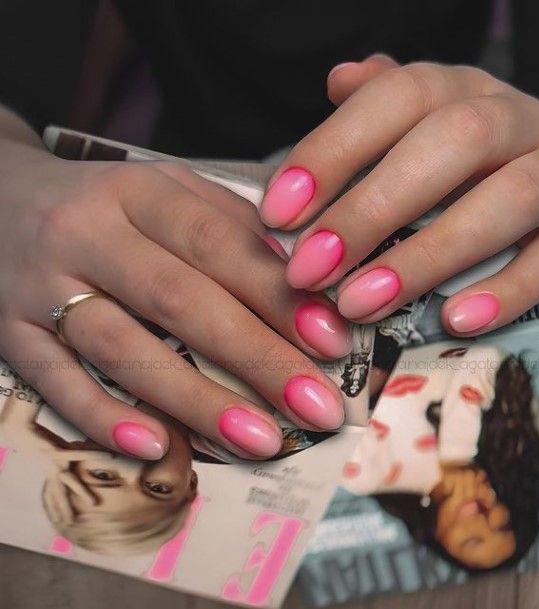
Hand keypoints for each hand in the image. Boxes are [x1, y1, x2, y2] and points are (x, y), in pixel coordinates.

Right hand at [0, 132, 350, 460]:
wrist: (1, 200)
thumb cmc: (109, 205)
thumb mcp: (169, 192)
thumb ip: (232, 226)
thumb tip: (301, 280)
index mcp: (140, 191)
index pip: (219, 242)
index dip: (278, 294)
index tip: (333, 342)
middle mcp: (89, 233)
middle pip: (179, 300)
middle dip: (256, 358)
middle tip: (317, 407)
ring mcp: (41, 285)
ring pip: (121, 346)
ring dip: (194, 400)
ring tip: (260, 441)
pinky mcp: (11, 331)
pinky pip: (53, 380)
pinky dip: (103, 416)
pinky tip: (155, 448)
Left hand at [260, 56, 538, 332]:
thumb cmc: (467, 162)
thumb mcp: (420, 124)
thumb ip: (375, 108)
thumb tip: (337, 79)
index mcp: (457, 91)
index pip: (394, 98)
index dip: (331, 152)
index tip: (278, 213)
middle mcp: (512, 120)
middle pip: (448, 146)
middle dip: (369, 211)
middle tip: (310, 271)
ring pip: (506, 201)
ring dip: (427, 257)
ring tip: (362, 304)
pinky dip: (509, 290)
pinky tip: (455, 321)